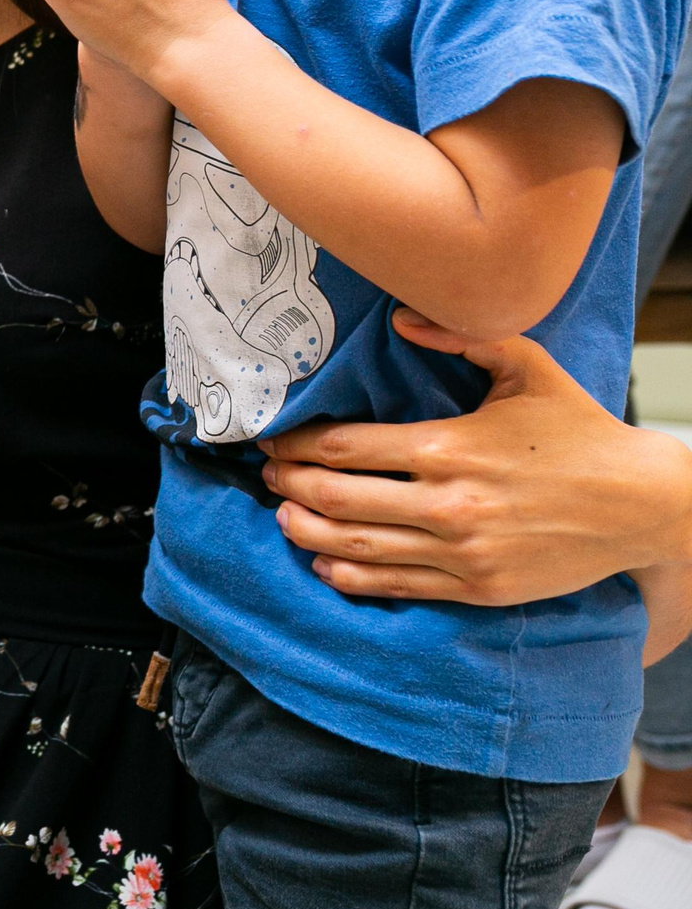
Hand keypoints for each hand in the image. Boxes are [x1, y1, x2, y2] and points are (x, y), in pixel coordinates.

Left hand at [259, 309, 691, 616]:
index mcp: (448, 447)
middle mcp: (448, 503)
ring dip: (304, 532)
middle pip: (335, 498)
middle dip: (287, 486)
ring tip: (281, 518)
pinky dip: (349, 576)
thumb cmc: (580, 430)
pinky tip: (325, 563)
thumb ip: (462, 336)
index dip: (295, 446)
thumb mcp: (528, 366)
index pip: (342, 448)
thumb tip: (400, 320)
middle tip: (266, 477)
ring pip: (355, 547)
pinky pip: (397, 586)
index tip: (273, 443)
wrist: (642, 504)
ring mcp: (462, 551)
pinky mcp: (478, 587)